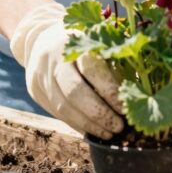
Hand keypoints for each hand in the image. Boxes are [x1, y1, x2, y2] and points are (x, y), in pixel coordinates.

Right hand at [9, 2, 124, 138]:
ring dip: (88, 124)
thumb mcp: (97, 43)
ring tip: (109, 133)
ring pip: (63, 107)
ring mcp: (41, 76)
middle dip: (99, 113)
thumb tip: (136, 93)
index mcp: (74, 41)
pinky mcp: (35, 91)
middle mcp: (53, 59)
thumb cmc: (83, 42)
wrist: (43, 39)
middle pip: (74, 92)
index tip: (125, 107)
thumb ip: (114, 63)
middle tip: (119, 126)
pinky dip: (77, 124)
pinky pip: (57, 113)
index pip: (92, 69)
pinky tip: (93, 130)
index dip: (110, 91)